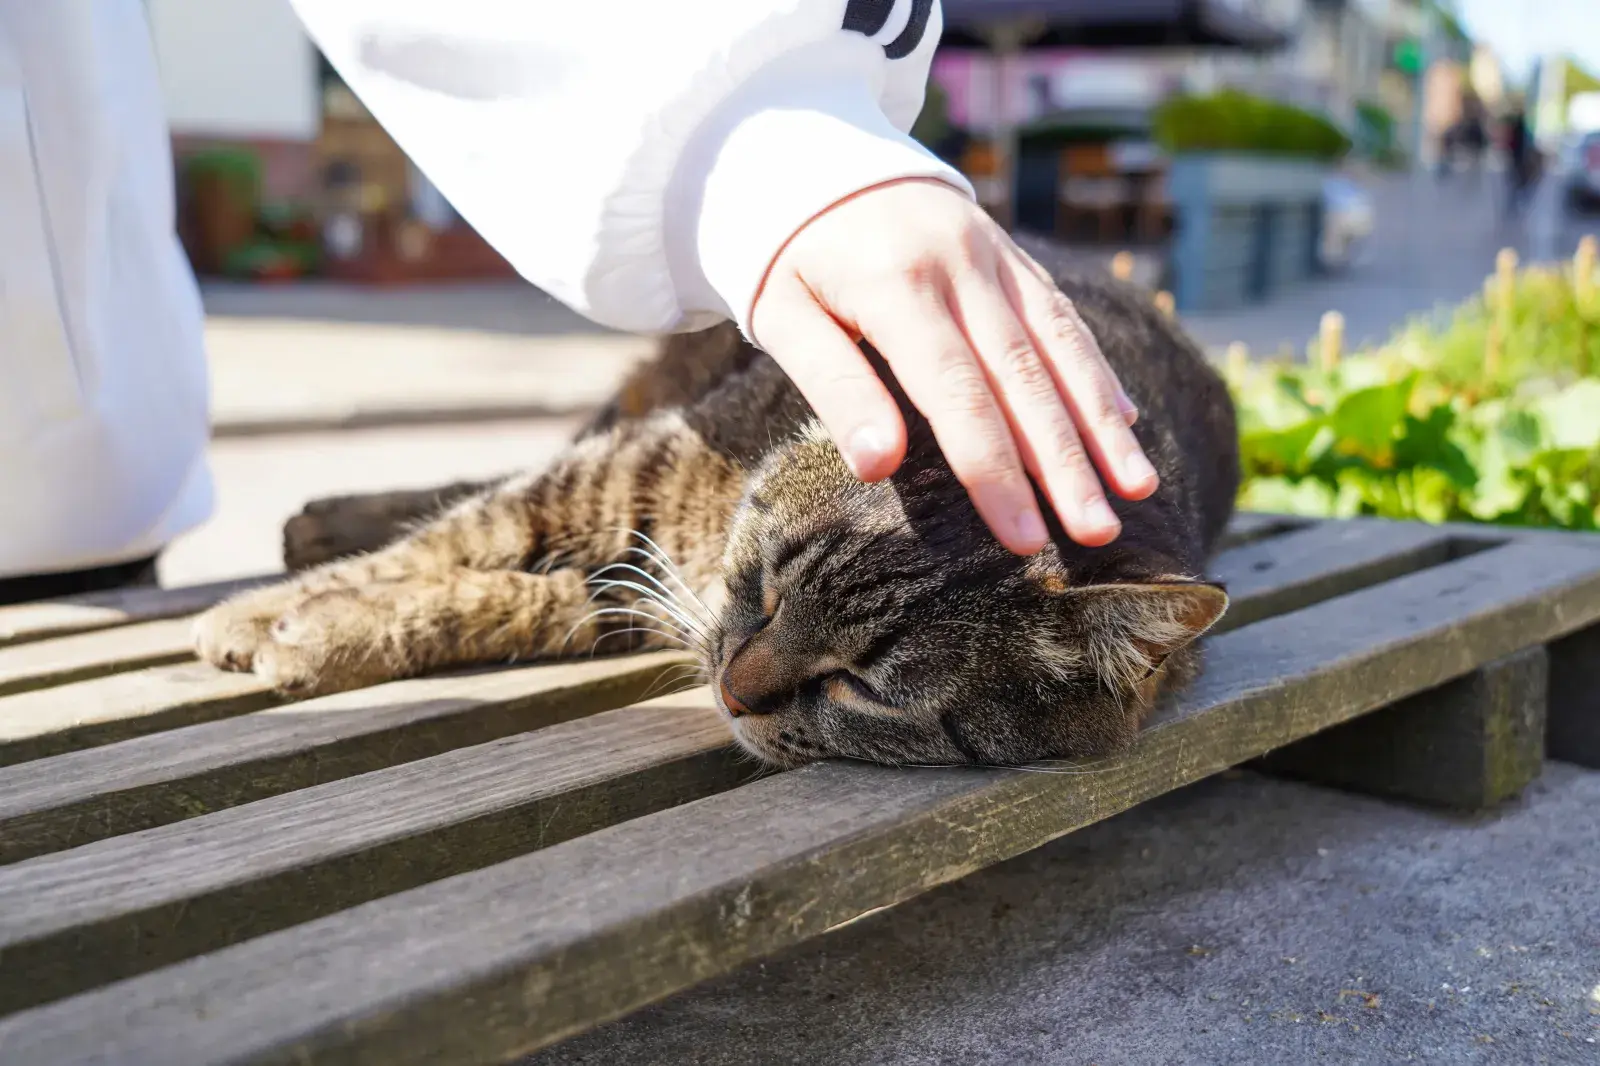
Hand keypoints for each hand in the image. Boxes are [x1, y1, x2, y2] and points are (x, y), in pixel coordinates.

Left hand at [750, 177, 1158, 553]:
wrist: (811, 153)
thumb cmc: (787, 257)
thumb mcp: (783, 317)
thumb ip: (834, 387)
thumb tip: (879, 466)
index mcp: (897, 286)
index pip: (956, 395)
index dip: (995, 472)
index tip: (1024, 539)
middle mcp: (960, 266)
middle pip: (1023, 379)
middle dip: (1066, 463)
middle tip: (1097, 534)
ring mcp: (994, 255)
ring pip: (1060, 346)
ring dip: (1101, 422)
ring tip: (1138, 488)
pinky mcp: (1010, 253)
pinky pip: (1062, 315)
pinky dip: (1096, 370)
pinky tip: (1126, 421)